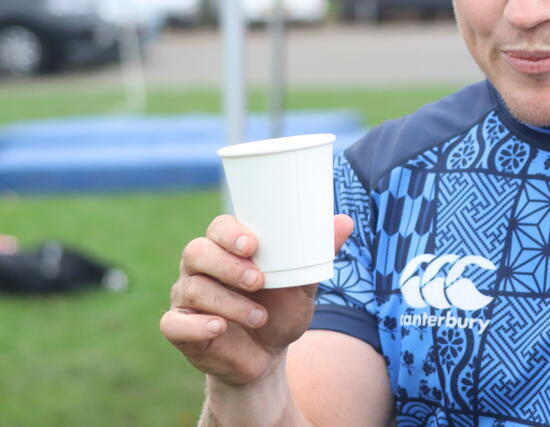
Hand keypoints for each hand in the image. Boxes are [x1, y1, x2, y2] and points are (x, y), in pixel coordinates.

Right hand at [160, 213, 353, 386]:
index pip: (219, 228)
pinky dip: (196, 325)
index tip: (253, 245)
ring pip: (193, 288)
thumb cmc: (281, 310)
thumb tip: (346, 222)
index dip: (231, 233)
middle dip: (228, 265)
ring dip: (229, 302)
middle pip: (197, 252)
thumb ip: (317, 253)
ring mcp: (187, 297)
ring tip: (260, 317)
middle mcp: (201, 268)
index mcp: (227, 248)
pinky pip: (173, 323)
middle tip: (259, 281)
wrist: (267, 356)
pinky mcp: (180, 328)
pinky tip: (219, 328)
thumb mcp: (303, 284)